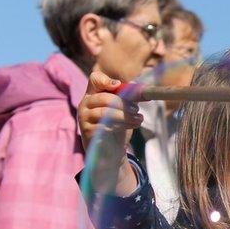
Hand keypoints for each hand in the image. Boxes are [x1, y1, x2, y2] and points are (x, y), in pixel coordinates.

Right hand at [77, 71, 140, 195]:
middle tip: (137, 109)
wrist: (110, 149)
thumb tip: (145, 92)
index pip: (95, 79)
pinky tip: (131, 127)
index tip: (119, 85)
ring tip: (139, 119)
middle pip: (105, 98)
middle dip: (124, 103)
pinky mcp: (87, 131)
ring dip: (126, 116)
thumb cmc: (117, 126)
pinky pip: (105, 126)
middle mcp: (85, 104)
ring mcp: (84, 118)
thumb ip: (129, 98)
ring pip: (106, 113)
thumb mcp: (123, 109)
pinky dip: (121, 126)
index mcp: (94, 94)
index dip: (106, 80)